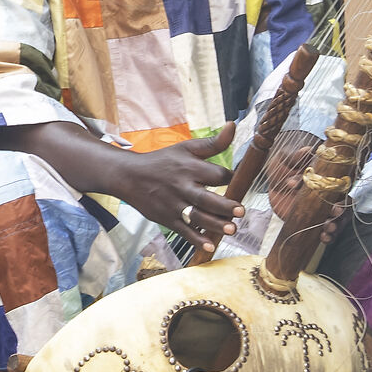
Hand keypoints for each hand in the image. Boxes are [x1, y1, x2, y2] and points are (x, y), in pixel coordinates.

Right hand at [102, 123, 241, 248]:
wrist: (129, 176)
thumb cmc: (163, 161)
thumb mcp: (186, 148)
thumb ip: (213, 142)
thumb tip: (234, 125)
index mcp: (189, 167)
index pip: (215, 174)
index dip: (230, 178)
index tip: (241, 183)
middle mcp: (182, 186)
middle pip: (206, 198)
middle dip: (224, 206)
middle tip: (240, 211)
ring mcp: (173, 205)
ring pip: (196, 217)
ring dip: (215, 224)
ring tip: (232, 229)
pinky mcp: (166, 219)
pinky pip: (183, 231)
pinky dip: (196, 239)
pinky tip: (209, 245)